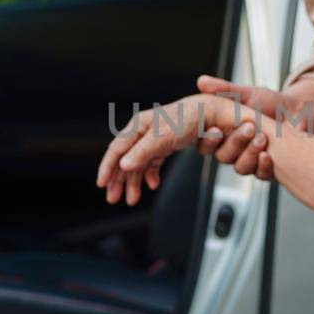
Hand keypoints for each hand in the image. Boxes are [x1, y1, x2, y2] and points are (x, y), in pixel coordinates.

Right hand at [97, 94, 227, 204]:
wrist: (212, 114)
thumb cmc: (188, 118)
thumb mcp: (163, 136)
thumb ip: (142, 152)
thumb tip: (124, 165)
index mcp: (138, 126)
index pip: (116, 149)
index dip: (107, 167)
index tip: (101, 184)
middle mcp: (143, 132)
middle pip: (125, 159)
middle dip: (118, 181)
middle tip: (113, 199)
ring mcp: (154, 139)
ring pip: (138, 164)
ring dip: (134, 182)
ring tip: (132, 199)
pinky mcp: (165, 145)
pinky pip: (153, 163)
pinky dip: (151, 174)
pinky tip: (152, 184)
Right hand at [196, 76, 289, 181]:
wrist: (296, 112)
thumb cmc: (269, 102)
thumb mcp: (246, 93)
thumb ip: (225, 90)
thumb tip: (201, 81)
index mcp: (224, 133)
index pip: (206, 143)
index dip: (208, 140)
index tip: (216, 130)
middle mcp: (234, 150)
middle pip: (223, 156)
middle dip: (235, 143)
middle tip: (249, 128)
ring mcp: (250, 160)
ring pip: (241, 167)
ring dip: (250, 153)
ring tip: (262, 138)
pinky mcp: (266, 169)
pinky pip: (260, 174)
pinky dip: (263, 166)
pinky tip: (268, 155)